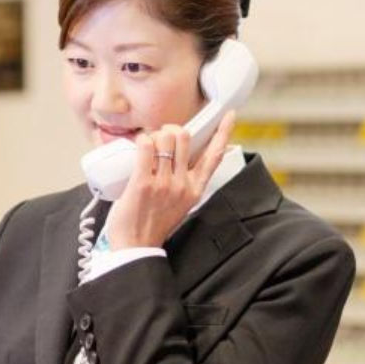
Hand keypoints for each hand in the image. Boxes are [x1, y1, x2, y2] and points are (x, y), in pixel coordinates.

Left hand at [106, 110, 236, 249]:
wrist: (136, 248)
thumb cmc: (152, 225)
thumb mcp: (179, 203)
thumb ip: (183, 183)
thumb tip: (176, 159)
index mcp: (195, 189)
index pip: (214, 155)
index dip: (223, 132)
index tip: (229, 115)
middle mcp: (183, 184)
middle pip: (184, 137)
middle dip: (169, 129)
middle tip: (158, 137)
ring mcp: (164, 183)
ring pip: (164, 138)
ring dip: (152, 135)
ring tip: (144, 147)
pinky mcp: (143, 183)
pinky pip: (145, 147)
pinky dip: (141, 140)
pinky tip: (138, 145)